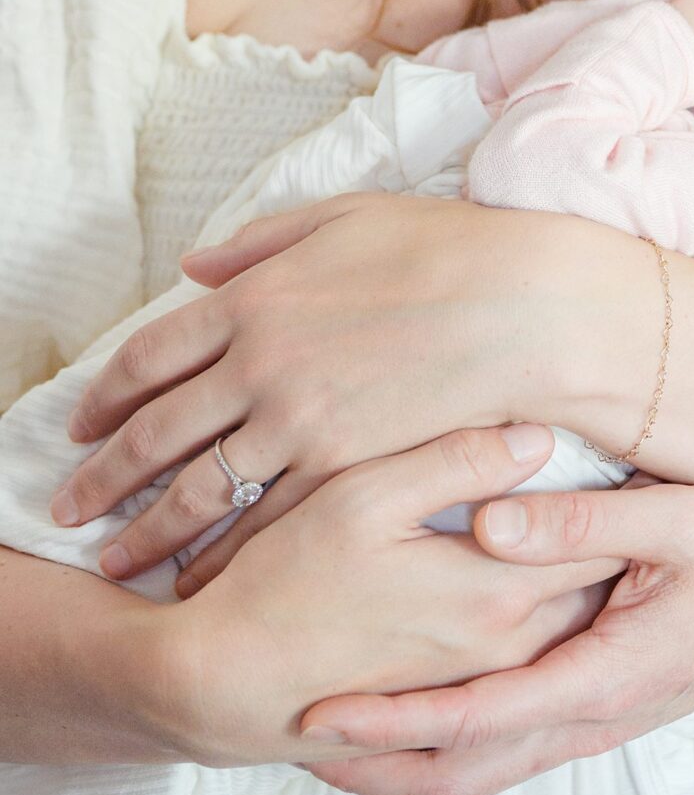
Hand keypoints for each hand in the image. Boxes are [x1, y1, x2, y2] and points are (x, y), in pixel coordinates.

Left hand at [56, 192, 606, 580]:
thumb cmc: (446, 248)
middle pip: (155, 435)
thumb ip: (261, 242)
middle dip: (102, 480)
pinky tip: (203, 576)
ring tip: (116, 563)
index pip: (149, 357)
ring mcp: (297, 421)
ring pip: (197, 492)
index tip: (80, 429)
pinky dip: (224, 554)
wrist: (523, 303)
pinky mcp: (341, 467)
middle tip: (68, 512)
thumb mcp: (345, 218)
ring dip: (147, 531)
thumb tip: (195, 265)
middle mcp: (258, 363)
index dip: (106, 397)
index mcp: (253, 298)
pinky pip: (263, 521)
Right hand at [162, 424, 623, 765]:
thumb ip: (454, 464)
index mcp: (495, 595)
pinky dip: (562, 629)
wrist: (220, 684)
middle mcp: (505, 650)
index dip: (633, 490)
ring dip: (601, 582)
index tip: (657, 448)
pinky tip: (565, 589)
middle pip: (600, 586)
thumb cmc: (282, 584)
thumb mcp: (361, 500)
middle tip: (658, 478)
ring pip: (574, 627)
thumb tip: (539, 433)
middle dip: (631, 537)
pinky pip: (536, 664)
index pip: (601, 538)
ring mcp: (483, 685)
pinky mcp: (457, 703)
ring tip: (630, 527)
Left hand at [294, 481, 693, 794]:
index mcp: (607, 677)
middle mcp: (593, 720)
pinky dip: (442, 747)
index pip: (476, 717)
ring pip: (480, 772)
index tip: (321, 715)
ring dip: (401, 765)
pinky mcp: (594, 713)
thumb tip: (487, 522)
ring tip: (326, 740)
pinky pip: (503, 751)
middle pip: (462, 772)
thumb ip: (583, 520)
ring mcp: (594, 725)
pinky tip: (407, 716)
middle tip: (289, 744)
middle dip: (373, 766)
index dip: (392, 722)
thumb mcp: (678, 516)